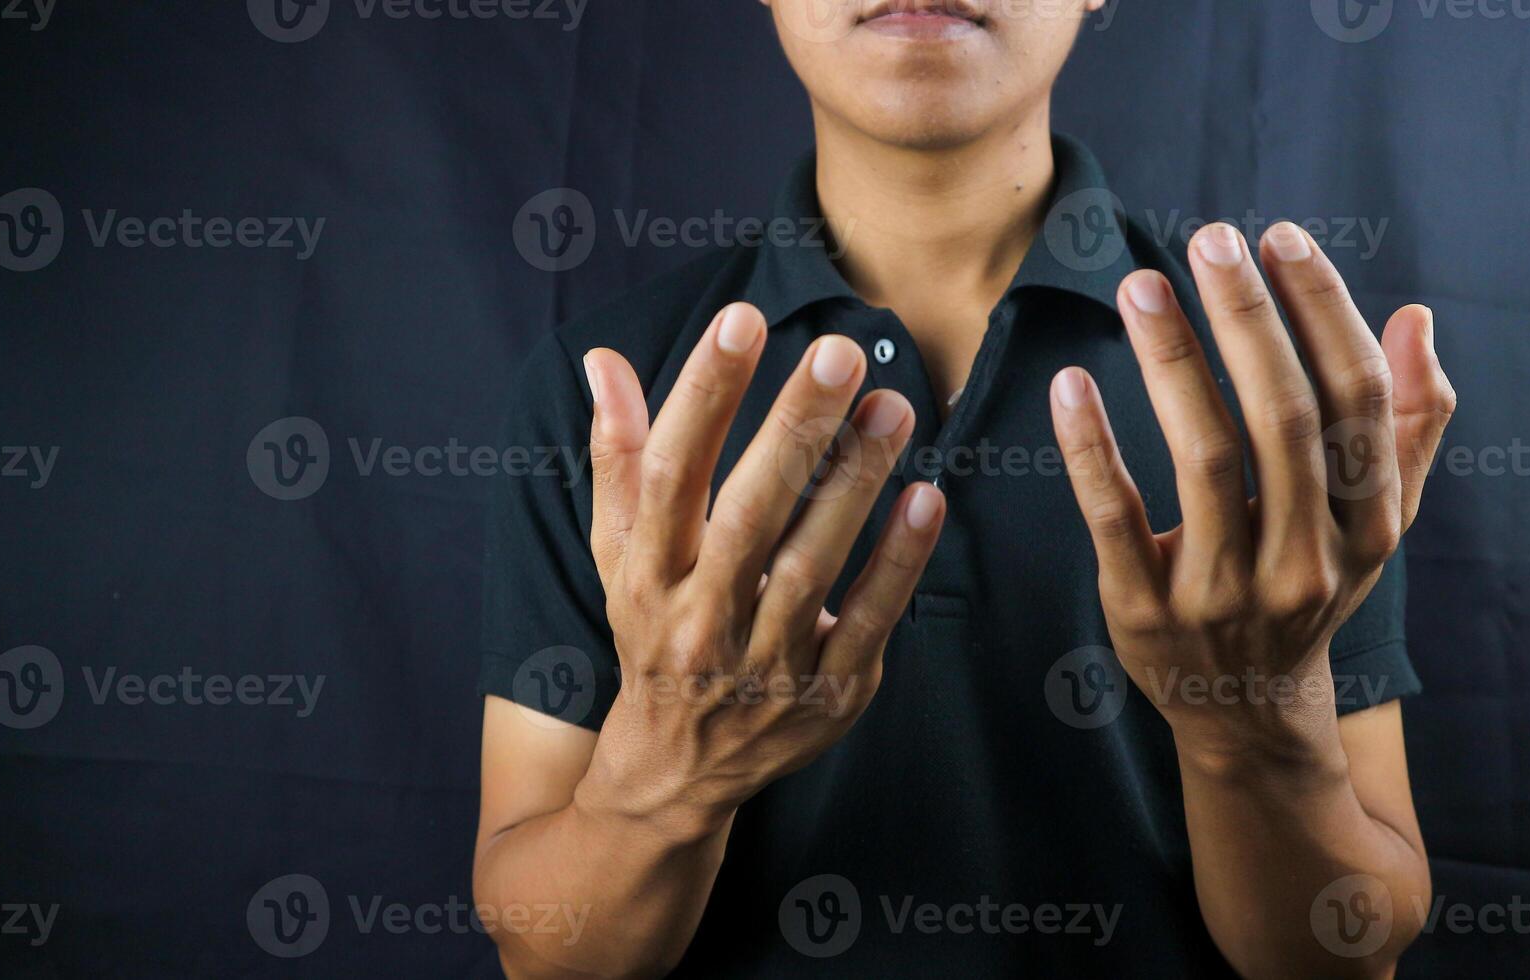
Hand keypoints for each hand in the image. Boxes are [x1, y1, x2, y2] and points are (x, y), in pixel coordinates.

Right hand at [577, 302, 944, 834]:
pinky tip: (926, 497)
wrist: (677, 769)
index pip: (669, 474)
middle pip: (747, 514)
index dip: (702, 395)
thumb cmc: (653, 633)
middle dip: (794, 429)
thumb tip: (603, 361)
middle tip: (841, 351)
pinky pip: (869, 622)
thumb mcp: (619, 553)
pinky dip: (899, 562)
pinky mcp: (828, 693)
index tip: (740, 321)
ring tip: (893, 405)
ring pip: (813, 564)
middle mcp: (700, 620)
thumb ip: (617, 456)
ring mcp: (767, 663)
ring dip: (856, 481)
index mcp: (646, 576)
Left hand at [1049, 222, 1455, 757]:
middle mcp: (1304, 561)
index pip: (1357, 402)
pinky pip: (1114, 517)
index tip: (1280, 239)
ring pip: (1205, 459)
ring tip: (1141, 286)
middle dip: (1248, 320)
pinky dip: (1093, 447)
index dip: (1322, 312)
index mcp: (1367, 527)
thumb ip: (1404, 425)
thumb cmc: (1307, 586)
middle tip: (1208, 237)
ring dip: (1173, 363)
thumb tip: (1414, 317)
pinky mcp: (1144, 610)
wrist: (1247, 711)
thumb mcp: (1371, 523)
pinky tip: (1072, 383)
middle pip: (1284, 419)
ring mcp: (1222, 592)